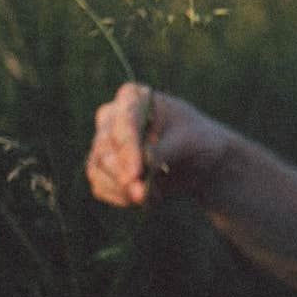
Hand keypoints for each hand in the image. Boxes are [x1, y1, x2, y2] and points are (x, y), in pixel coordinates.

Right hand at [86, 83, 232, 206]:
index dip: (127, 149)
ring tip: (151, 197)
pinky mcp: (102, 168)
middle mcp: (111, 118)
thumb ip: (164, 150)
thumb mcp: (190, 141)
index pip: (123, 122)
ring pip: (97, 168)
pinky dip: (122, 197)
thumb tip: (142, 166)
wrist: (198, 160)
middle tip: (141, 195)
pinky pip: (101, 186)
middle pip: (104, 147)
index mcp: (132, 98)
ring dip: (122, 189)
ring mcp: (103, 143)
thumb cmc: (197, 140)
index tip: (136, 173)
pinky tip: (146, 198)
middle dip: (122, 174)